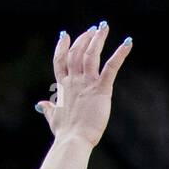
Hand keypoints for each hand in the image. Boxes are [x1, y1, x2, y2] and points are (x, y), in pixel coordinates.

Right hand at [36, 23, 130, 146]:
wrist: (73, 140)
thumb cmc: (64, 132)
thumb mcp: (52, 117)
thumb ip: (48, 108)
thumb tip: (39, 104)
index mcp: (62, 86)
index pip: (60, 60)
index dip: (62, 46)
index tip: (65, 34)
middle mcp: (73, 81)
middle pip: (77, 53)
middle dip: (84, 39)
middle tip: (92, 29)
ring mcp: (86, 83)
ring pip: (91, 54)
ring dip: (98, 39)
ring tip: (103, 27)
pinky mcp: (101, 89)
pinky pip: (111, 67)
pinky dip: (120, 54)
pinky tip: (128, 43)